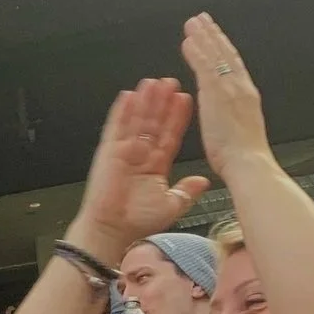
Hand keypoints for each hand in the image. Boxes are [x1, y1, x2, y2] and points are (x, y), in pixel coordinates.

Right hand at [72, 77, 208, 257]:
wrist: (113, 230)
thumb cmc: (136, 222)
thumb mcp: (172, 203)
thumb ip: (187, 190)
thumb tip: (204, 181)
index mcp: (155, 165)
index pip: (170, 134)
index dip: (178, 117)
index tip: (186, 99)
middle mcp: (140, 154)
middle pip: (153, 123)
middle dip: (162, 102)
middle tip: (171, 82)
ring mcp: (124, 151)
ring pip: (137, 120)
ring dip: (145, 101)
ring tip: (154, 82)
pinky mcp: (108, 151)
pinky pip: (115, 127)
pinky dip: (121, 111)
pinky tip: (129, 96)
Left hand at [179, 13, 270, 178]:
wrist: (249, 164)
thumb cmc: (244, 157)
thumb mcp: (241, 131)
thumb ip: (235, 118)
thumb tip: (229, 117)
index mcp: (246, 97)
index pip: (234, 66)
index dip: (224, 49)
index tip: (216, 36)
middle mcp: (241, 88)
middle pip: (226, 54)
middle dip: (214, 35)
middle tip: (202, 19)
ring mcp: (229, 88)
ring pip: (216, 55)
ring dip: (204, 36)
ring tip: (193, 22)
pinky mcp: (216, 93)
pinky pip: (204, 66)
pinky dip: (197, 51)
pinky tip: (188, 41)